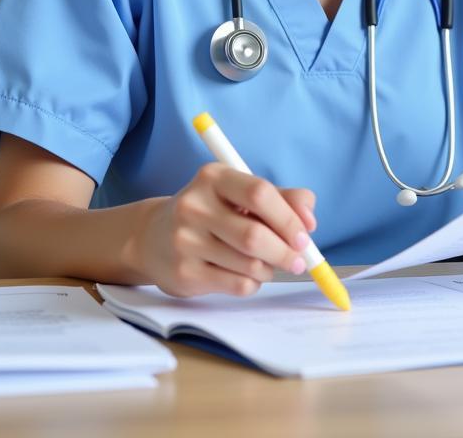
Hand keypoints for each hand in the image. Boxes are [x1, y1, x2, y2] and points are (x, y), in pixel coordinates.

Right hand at [134, 163, 316, 297]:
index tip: (306, 235)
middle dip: (286, 251)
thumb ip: (282, 198)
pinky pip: (237, 284)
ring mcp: (185, 241)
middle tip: (300, 260)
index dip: (289, 217)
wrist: (152, 237)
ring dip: (270, 268)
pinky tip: (247, 273)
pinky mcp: (184, 273)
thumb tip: (310, 218)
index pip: (260, 194)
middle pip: (254, 235)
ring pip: (249, 264)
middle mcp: (194, 205)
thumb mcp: (241, 193)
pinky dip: (254, 282)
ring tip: (269, 263)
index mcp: (213, 177)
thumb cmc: (212, 211)